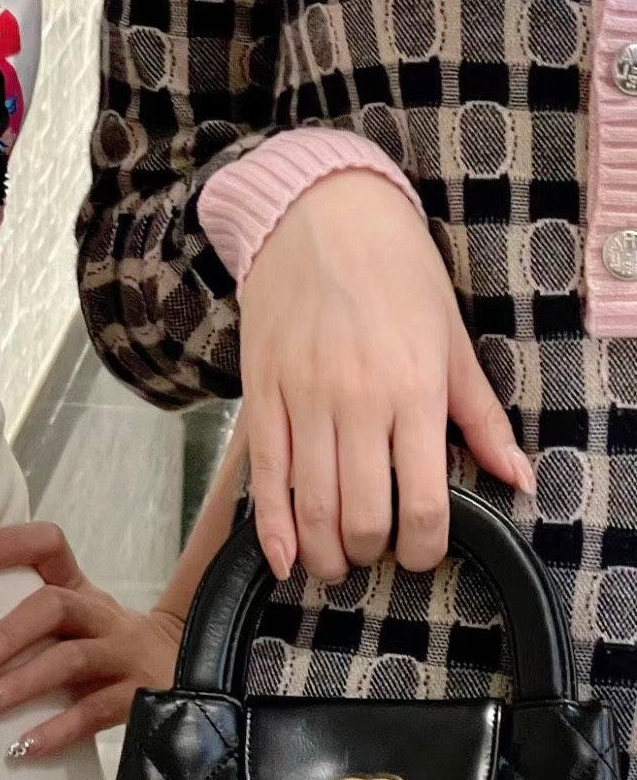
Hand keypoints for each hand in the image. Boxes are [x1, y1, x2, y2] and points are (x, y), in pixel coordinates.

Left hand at [0, 523, 182, 759]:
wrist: (183, 673)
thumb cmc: (103, 647)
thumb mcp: (75, 622)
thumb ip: (25, 615)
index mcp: (81, 590)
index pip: (52, 547)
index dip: (16, 543)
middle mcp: (102, 615)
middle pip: (56, 606)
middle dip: (5, 635)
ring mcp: (123, 655)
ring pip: (71, 660)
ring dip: (19, 684)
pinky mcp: (139, 697)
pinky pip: (95, 712)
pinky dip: (56, 731)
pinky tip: (21, 748)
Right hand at [240, 169, 534, 581]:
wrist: (318, 215)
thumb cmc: (395, 273)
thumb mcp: (451, 338)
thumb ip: (480, 416)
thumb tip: (518, 478)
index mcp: (414, 389)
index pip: (422, 500)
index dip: (424, 547)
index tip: (422, 552)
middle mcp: (357, 400)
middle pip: (362, 514)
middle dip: (371, 553)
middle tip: (375, 554)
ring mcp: (302, 398)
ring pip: (310, 506)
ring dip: (323, 553)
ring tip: (334, 563)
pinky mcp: (260, 393)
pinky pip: (263, 477)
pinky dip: (271, 529)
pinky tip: (282, 558)